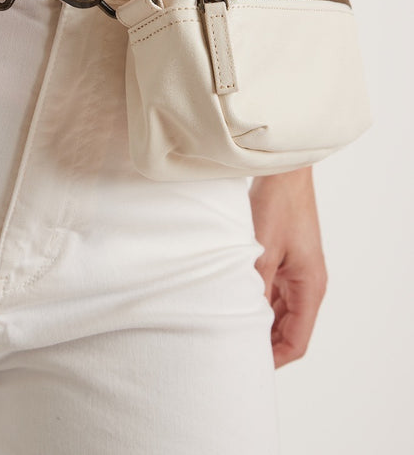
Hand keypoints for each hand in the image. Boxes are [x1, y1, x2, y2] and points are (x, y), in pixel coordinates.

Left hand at [249, 166, 326, 367]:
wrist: (282, 171)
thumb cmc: (277, 205)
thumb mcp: (261, 250)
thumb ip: (253, 286)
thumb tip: (239, 318)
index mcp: (309, 287)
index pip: (296, 341)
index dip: (272, 359)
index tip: (246, 365)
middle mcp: (306, 283)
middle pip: (287, 329)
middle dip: (262, 342)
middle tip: (229, 348)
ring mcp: (296, 271)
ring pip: (278, 310)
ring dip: (257, 319)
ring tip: (227, 326)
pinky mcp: (284, 258)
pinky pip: (272, 290)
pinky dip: (256, 299)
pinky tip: (233, 299)